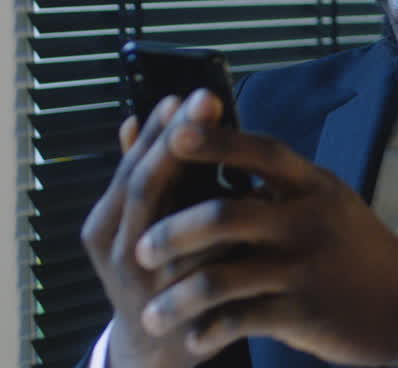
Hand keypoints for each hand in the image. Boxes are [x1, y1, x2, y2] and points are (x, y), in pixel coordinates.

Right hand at [81, 91, 225, 367]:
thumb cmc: (159, 265)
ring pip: (174, 220)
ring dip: (204, 179)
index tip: (187, 91)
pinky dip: (227, 228)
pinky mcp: (182, 302)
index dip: (159, 128)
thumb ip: (144, 173)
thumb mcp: (143, 220)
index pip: (131, 165)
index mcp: (107, 224)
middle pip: (146, 184)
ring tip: (234, 144)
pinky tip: (254, 195)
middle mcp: (120, 250)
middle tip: (207, 97)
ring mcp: (150, 279)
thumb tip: (138, 118)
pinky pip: (208, 259)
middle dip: (177, 138)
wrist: (162, 345)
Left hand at [132, 95, 397, 365]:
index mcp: (314, 187)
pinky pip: (237, 320)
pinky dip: (207, 330)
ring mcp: (304, 268)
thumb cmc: (357, 251)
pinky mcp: (303, 313)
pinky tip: (196, 337)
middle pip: (223, 215)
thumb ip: (281, 189)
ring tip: (151, 313)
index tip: (175, 133)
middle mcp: (308, 222)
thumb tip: (226, 172)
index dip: (217, 140)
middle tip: (141, 249)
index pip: (262, 151)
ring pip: (219, 277)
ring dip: (175, 296)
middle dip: (171, 233)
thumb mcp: (329, 204)